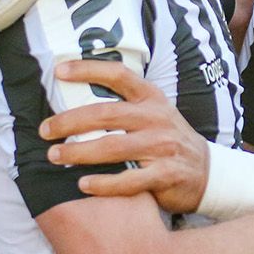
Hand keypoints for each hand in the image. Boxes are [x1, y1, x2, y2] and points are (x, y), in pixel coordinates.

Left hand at [41, 59, 209, 213]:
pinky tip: (82, 184)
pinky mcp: (166, 174)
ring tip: (55, 156)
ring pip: (113, 147)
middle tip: (45, 130)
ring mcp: (163, 146)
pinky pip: (129, 180)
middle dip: (70, 121)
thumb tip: (75, 102)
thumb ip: (124, 107)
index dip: (88, 69)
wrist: (208, 172)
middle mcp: (157, 118)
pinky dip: (103, 183)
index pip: (119, 75)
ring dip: (79, 152)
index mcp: (152, 98)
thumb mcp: (155, 114)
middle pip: (106, 114)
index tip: (59, 71)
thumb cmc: (168, 141)